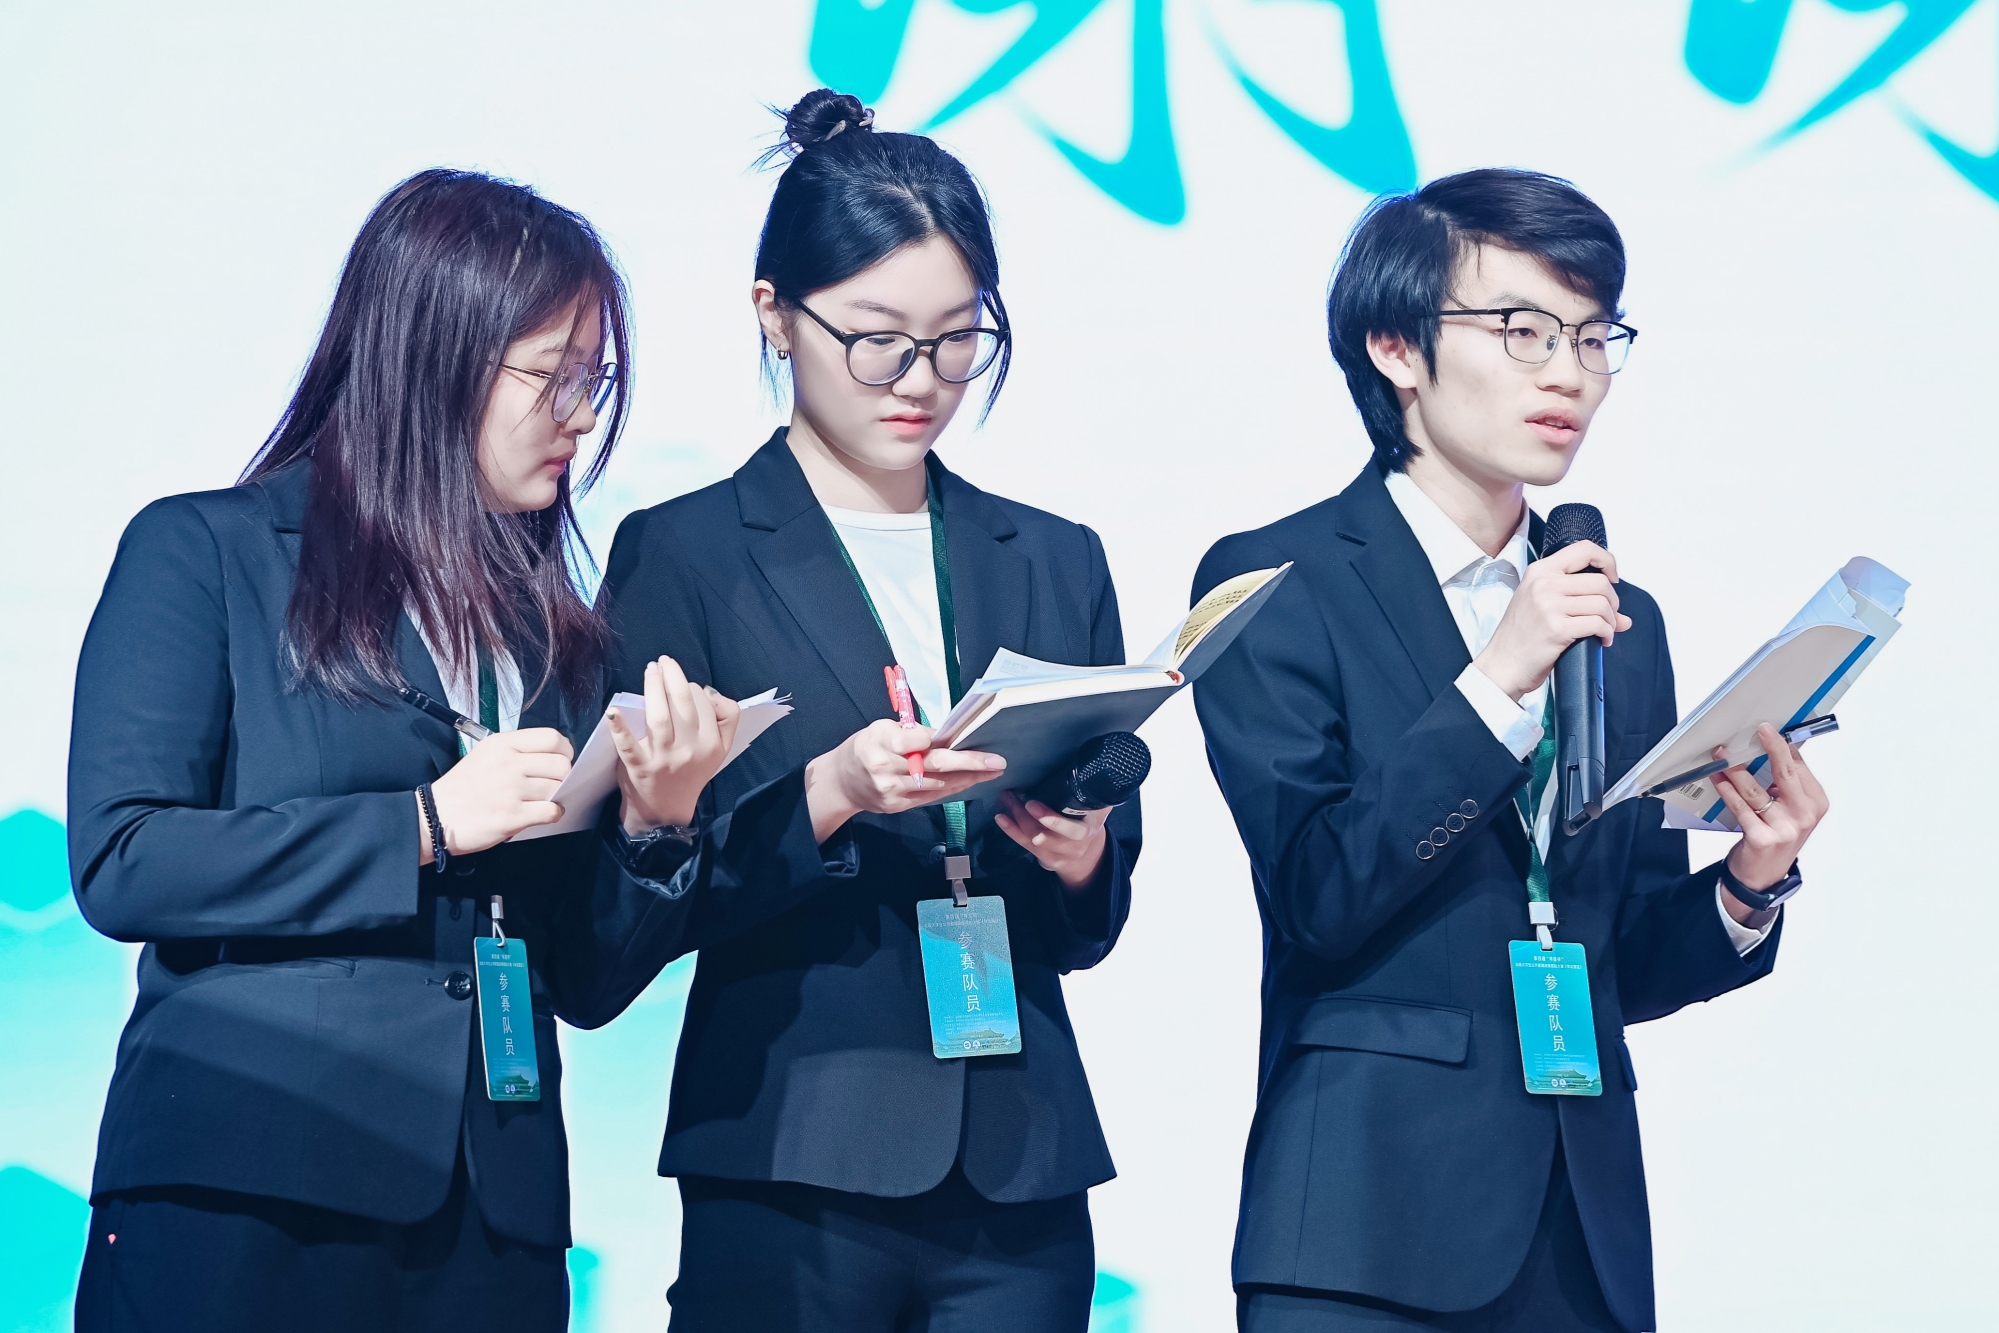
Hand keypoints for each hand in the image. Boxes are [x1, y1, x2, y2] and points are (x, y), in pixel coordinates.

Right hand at [422, 728, 573, 860]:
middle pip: (560, 764)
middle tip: (554, 784)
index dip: (564, 751)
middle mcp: (508, 763)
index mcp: (502, 744)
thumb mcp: (484, 755)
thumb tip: (551, 758)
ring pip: (557, 788)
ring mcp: (511, 789)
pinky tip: (542, 814)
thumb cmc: (460, 789)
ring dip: (557, 796)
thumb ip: (517, 752)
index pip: (552, 738)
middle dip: (563, 776)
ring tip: (543, 800)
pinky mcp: (512, 815)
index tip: (561, 760)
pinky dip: (553, 814)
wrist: (435, 816)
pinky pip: (551, 811)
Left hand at [609, 655, 741, 833]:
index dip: (693, 688)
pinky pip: (628, 744)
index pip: (705, 703)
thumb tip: (707, 691)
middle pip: (684, 704)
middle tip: (664, 662)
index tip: (683, 686)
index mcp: (712, 744)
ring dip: (654, 688)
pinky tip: (613, 711)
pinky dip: (620, 727)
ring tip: (651, 670)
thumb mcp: (719, 751)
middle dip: (673, 677)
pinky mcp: (639, 766)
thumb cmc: (690, 773)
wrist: (665, 812)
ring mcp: (664, 758)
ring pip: (660, 716)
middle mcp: (690, 750)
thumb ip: (725, 719)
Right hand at [804, 720, 1005, 843]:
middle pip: (932, 765)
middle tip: (996, 761)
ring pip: (938, 785)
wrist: (842, 782)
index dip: (935, 739)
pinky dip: (953, 788)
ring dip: (968, 778)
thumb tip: (945, 735)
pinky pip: (932, 797)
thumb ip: (909, 733)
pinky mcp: (898, 806)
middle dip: (968, 763)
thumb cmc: (866, 747)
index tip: (959, 736)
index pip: (911, 741)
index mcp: (878, 742)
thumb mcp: (879, 730)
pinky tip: (970, 781)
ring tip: (991, 771)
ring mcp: (892, 791)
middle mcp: (885, 768)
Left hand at [995, 791, 1110, 889]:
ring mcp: (1057, 854)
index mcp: (1087, 832)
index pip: (1072, 830)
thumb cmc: (1089, 822)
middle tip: (1013, 796)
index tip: (1033, 804)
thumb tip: (1097, 771)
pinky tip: (1001, 818)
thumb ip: (1097, 794)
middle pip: (1045, 836)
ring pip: (1032, 839)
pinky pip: (1024, 845)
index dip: (1053, 820)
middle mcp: (1072, 846)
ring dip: (1016, 819)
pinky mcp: (1043, 858)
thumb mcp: (1099, 809)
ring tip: (1007, 799)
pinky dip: (1011, 830)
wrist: (1087, 853)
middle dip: (1026, 817)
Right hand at [1473, 541, 1631, 701]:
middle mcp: (1543, 584)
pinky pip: (1598, 624)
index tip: (1613, 577)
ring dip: (1611, 620)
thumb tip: (1623, 617)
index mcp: (1539, 572)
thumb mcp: (1540, 605)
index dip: (1607, 561)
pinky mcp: (1557, 628)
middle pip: (1600, 581)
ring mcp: (1549, 605)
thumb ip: (1577, 600)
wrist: (1502, 664)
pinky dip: (1607, 633)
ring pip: (1602, 603)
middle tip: (1608, 616)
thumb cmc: (1519, 637)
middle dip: (1612, 601)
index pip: (1583, 549)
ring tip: (1604, 630)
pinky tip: (1601, 640)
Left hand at [1714, 723, 1829, 921]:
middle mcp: (1804, 815)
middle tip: (1759, 730)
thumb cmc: (1775, 836)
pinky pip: (1740, 807)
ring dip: (1735, 768)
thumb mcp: (1790, 809)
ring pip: (1756, 790)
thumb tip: (1774, 747)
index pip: (1799, 766)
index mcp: (1815, 803)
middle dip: (1771, 748)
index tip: (1769, 728)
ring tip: (1721, 753)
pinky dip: (1727, 790)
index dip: (1783, 745)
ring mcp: (1784, 828)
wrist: (1762, 876)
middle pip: (1785, 774)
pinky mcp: (1762, 838)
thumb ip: (1786, 783)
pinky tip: (1717, 778)